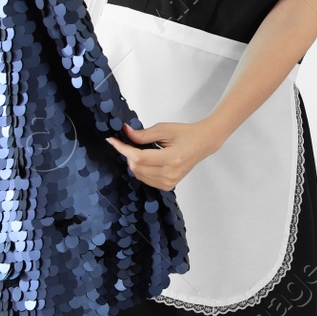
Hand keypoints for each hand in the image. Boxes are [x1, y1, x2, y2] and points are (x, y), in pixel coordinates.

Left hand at [105, 120, 220, 191]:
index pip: (139, 157)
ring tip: (144, 151)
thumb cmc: (186, 134)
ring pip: (138, 174)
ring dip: (134, 162)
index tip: (112, 140)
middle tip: (133, 142)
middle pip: (136, 167)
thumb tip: (125, 133)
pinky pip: (145, 179)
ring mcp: (170, 182)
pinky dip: (141, 169)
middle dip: (129, 154)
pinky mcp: (168, 185)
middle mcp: (171, 173)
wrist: (203, 143)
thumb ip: (143, 134)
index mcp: (173, 158)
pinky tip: (149, 160)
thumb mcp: (165, 129)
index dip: (123, 148)